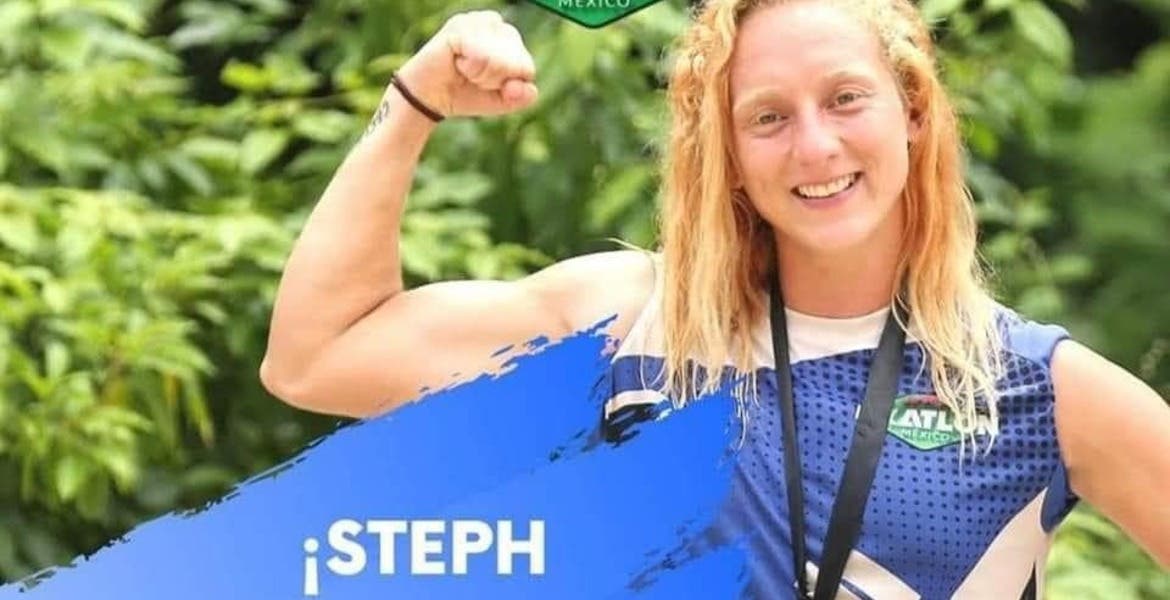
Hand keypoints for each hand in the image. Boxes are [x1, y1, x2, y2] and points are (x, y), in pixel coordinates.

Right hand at [395, 10, 538, 118]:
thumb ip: (522, 96)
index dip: (506, 86)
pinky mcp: (460, 26)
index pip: (527, 68)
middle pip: (517, 63)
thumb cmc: (465, 93)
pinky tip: (456, 63)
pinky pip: (481, 56)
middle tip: (472, 77)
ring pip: (500, 59)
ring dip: (482, 75)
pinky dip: (470, 68)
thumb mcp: (502, 101)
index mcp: (509, 38)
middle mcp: (495, 23)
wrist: (429, 97)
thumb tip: (524, 87)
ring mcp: (477, 20)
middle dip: (494, 80)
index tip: (485, 84)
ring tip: (464, 70)